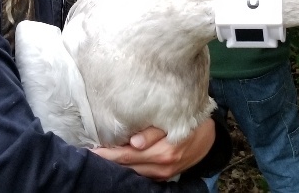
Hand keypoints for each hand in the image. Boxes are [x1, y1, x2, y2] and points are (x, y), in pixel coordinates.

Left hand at [91, 119, 215, 180]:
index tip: (91, 147)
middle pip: (126, 165)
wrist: (210, 139)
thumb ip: (154, 131)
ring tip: (99, 156)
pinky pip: (141, 174)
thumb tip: (134, 142)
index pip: (127, 154)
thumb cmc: (191, 122)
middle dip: (107, 159)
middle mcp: (162, 166)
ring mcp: (162, 174)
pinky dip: (128, 167)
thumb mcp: (176, 121)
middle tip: (88, 152)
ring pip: (132, 171)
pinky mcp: (163, 176)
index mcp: (164, 151)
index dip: (108, 152)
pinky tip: (117, 161)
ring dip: (116, 164)